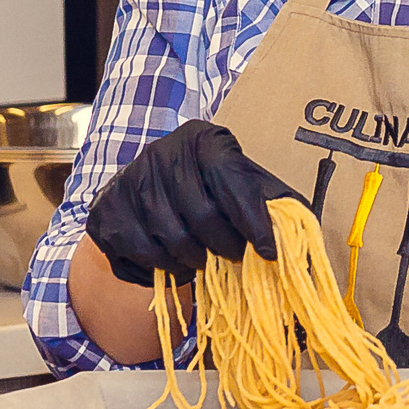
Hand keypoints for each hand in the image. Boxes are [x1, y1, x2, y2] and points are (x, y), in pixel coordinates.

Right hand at [84, 121, 298, 285]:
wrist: (150, 186)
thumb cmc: (210, 187)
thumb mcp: (245, 183)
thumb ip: (274, 204)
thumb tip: (304, 236)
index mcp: (203, 139)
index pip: (230, 180)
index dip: (252, 220)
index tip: (269, 252)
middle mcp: (159, 153)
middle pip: (200, 216)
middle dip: (225, 247)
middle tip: (235, 257)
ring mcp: (127, 182)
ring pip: (169, 241)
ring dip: (193, 261)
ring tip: (203, 258)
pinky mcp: (104, 213)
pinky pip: (138, 256)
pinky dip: (160, 268)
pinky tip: (172, 259)